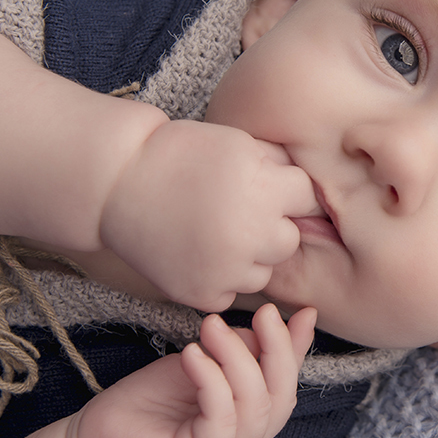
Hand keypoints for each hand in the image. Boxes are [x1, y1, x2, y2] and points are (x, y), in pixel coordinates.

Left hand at [67, 305, 317, 437]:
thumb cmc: (144, 409)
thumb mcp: (196, 370)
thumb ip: (233, 355)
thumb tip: (270, 325)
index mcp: (248, 427)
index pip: (285, 388)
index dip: (296, 351)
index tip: (301, 312)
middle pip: (281, 399)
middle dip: (278, 351)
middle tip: (263, 313)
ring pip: (255, 408)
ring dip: (237, 359)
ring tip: (211, 328)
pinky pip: (220, 421)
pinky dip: (212, 382)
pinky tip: (193, 355)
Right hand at [99, 120, 319, 310]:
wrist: (117, 183)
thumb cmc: (181, 154)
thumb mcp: (240, 144)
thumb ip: (281, 167)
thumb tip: (320, 193)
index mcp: (263, 190)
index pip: (307, 198)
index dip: (285, 189)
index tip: (261, 185)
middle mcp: (249, 233)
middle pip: (289, 240)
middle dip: (271, 226)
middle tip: (236, 211)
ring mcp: (225, 269)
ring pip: (264, 272)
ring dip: (248, 256)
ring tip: (212, 231)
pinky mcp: (202, 294)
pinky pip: (232, 293)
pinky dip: (219, 278)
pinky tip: (196, 252)